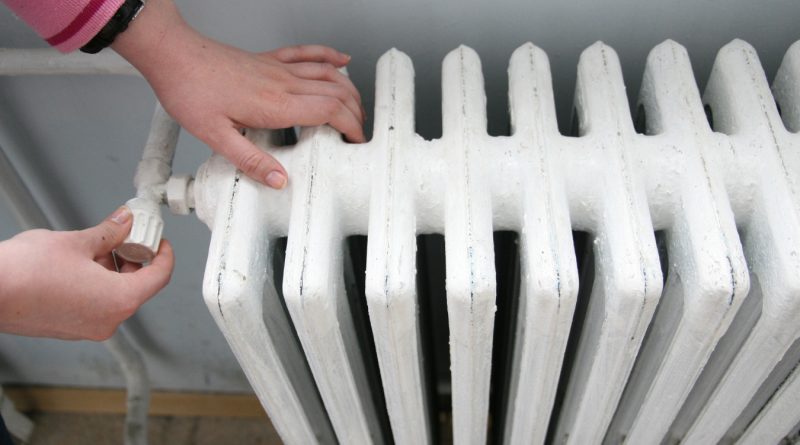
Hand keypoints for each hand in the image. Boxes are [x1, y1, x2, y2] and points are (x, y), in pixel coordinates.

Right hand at [0, 207, 173, 340]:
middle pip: (137, 287)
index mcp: (119, 301)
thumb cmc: (25, 272)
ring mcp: (87, 328)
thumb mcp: (77, 242)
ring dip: (113, 269)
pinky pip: (96, 303)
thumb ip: (108, 232)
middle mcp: (107, 320)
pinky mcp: (69, 328)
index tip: (160, 241)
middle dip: (134, 259)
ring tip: (97, 245)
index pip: (159, 277)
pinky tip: (81, 262)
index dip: (164, 255)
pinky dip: (97, 283)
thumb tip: (124, 222)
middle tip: (127, 236)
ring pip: (115, 295)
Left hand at [112, 0, 365, 188]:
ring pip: (328, 73)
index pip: (331, 111)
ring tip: (358, 108)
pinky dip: (330, 56)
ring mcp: (278, 68)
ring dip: (349, 90)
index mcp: (276, 104)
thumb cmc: (189, 90)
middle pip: (337, 92)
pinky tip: (341, 59)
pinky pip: (308, 53)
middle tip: (360, 134)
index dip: (352, 126)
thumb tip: (280, 180)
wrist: (173, 55)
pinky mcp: (269, 59)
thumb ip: (251, 161)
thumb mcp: (216, 137)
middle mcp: (283, 82)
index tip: (357, 142)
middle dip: (357, 113)